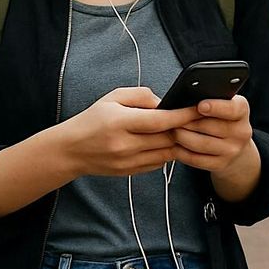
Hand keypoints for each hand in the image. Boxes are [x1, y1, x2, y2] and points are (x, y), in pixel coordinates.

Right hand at [59, 87, 199, 178]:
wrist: (71, 150)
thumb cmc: (91, 120)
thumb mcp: (112, 98)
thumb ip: (141, 96)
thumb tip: (165, 103)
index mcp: (119, 122)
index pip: (159, 121)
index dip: (181, 115)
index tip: (197, 109)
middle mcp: (124, 145)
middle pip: (166, 139)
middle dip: (183, 128)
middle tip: (193, 119)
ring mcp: (127, 161)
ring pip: (166, 153)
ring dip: (176, 142)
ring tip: (180, 131)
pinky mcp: (129, 172)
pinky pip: (157, 164)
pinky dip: (165, 153)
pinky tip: (163, 143)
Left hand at [172, 96, 253, 173]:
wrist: (234, 146)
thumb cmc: (221, 118)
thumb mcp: (222, 104)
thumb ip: (208, 98)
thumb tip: (184, 99)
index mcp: (242, 111)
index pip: (232, 108)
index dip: (215, 107)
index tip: (200, 106)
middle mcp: (241, 132)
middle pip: (208, 126)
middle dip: (186, 121)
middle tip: (170, 116)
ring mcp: (232, 150)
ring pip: (198, 143)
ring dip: (180, 136)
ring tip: (171, 129)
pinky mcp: (221, 164)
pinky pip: (195, 158)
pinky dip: (181, 151)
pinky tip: (174, 145)